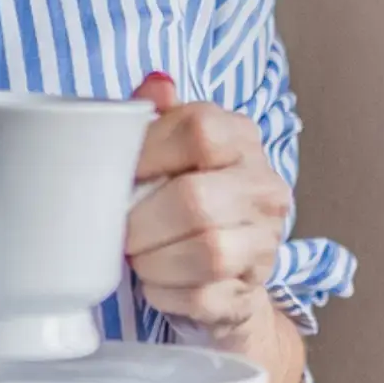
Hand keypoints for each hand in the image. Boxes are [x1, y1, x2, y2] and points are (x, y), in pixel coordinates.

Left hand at [123, 72, 293, 345]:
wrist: (221, 269)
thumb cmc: (180, 196)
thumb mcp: (166, 147)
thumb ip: (154, 115)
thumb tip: (155, 85)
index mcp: (241, 138)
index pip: (198, 130)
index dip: (147, 153)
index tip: (118, 175)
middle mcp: (263, 186)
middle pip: (195, 200)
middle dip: (141, 222)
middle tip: (119, 230)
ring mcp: (265, 242)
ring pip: (207, 252)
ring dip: (154, 260)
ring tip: (137, 257)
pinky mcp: (250, 291)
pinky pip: (202, 297)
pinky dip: (165, 293)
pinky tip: (155, 284)